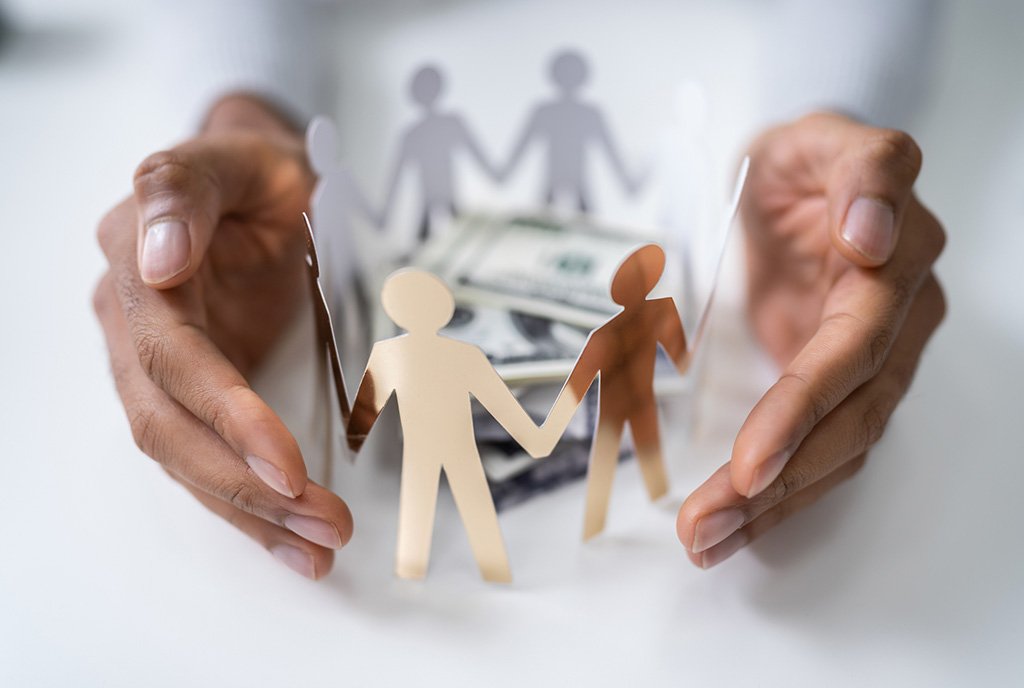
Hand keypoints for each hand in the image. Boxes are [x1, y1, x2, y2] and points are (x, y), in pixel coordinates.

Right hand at [93, 95, 352, 579]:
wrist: (258, 188)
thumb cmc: (257, 170)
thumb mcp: (237, 156)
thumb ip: (187, 189)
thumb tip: (156, 259)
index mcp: (134, 257)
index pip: (170, 351)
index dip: (224, 409)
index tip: (283, 459)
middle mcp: (129, 319)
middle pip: (167, 421)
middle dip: (244, 478)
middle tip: (321, 517)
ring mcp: (151, 361)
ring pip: (182, 455)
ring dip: (249, 508)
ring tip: (319, 545)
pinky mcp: (184, 392)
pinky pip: (203, 459)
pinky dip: (246, 508)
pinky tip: (292, 545)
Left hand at [677, 113, 945, 567]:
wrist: (800, 182)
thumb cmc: (804, 158)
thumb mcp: (823, 138)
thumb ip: (864, 171)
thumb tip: (872, 234)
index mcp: (896, 262)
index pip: (850, 350)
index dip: (802, 407)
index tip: (752, 460)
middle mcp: (898, 321)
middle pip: (847, 418)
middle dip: (777, 477)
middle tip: (705, 522)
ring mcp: (874, 360)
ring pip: (839, 448)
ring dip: (773, 505)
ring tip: (704, 542)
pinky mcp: (845, 385)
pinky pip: (822, 450)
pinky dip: (777, 496)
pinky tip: (733, 529)